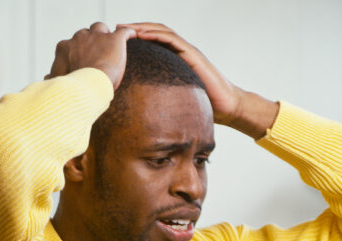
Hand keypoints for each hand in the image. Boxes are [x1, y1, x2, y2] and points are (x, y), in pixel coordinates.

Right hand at [46, 22, 135, 88]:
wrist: (87, 88)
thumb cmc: (71, 89)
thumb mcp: (58, 83)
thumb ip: (53, 78)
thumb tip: (46, 78)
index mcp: (64, 47)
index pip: (70, 44)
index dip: (77, 52)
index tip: (82, 61)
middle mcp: (79, 38)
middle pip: (85, 34)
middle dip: (90, 43)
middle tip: (96, 56)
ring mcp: (97, 37)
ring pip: (100, 28)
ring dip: (104, 35)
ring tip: (111, 46)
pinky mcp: (114, 40)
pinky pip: (124, 31)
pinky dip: (128, 34)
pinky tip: (131, 37)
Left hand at [124, 22, 278, 138]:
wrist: (227, 106)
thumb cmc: (203, 104)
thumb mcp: (176, 99)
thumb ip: (161, 97)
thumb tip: (139, 111)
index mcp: (176, 59)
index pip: (153, 42)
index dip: (135, 38)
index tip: (115, 40)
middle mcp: (181, 51)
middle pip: (155, 32)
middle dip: (134, 28)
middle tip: (114, 28)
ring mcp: (188, 51)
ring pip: (162, 32)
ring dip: (142, 27)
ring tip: (125, 28)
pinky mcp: (193, 55)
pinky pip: (173, 40)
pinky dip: (156, 35)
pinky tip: (143, 35)